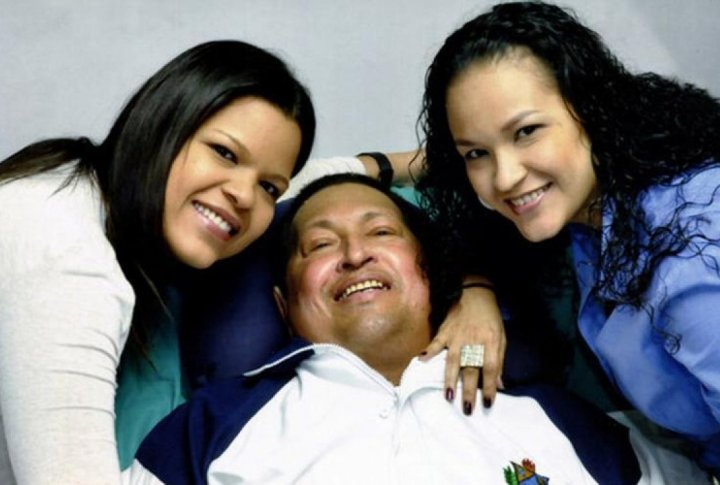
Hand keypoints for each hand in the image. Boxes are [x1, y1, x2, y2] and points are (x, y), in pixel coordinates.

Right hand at [419, 285, 505, 413]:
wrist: (476, 293)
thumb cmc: (490, 319)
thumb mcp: (501, 338)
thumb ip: (499, 361)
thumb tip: (499, 385)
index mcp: (491, 342)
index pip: (491, 367)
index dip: (490, 386)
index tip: (488, 403)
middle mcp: (474, 341)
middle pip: (471, 369)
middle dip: (469, 390)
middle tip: (467, 409)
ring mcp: (457, 336)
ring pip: (453, 360)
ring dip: (450, 379)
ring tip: (448, 396)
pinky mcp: (445, 331)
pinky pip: (436, 343)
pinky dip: (429, 352)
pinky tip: (421, 361)